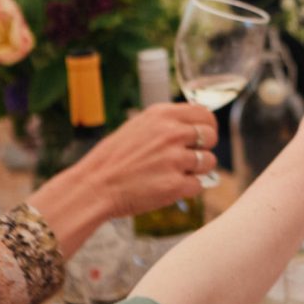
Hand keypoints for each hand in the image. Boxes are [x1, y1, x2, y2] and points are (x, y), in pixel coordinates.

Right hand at [74, 103, 218, 217]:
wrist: (93, 187)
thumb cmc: (114, 159)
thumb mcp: (139, 126)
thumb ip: (168, 123)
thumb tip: (197, 125)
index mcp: (162, 115)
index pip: (205, 114)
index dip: (207, 126)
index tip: (203, 135)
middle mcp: (172, 133)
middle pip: (211, 137)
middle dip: (204, 148)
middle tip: (186, 157)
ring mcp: (175, 159)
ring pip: (208, 162)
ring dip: (196, 170)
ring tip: (173, 173)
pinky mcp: (175, 184)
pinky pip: (198, 185)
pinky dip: (187, 189)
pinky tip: (167, 187)